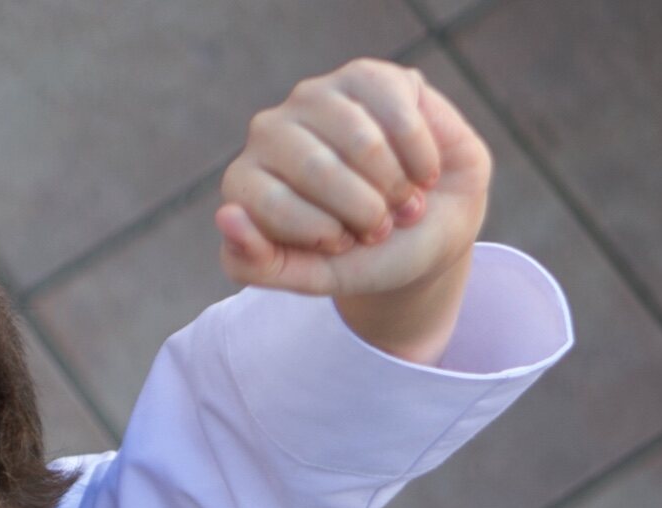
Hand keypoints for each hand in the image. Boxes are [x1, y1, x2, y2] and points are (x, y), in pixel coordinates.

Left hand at [215, 58, 490, 295]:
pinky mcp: (365, 77)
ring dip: (397, 186)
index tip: (342, 243)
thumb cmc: (366, 253)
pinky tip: (422, 169)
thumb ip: (257, 264)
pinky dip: (422, 158)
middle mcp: (268, 132)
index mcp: (244, 183)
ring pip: (364, 143)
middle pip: (318, 170)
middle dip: (365, 212)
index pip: (271, 205)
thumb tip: (225, 217)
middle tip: (380, 224)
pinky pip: (399, 117)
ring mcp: (314, 97)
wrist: (436, 224)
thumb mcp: (311, 275)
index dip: (322, 233)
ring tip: (401, 198)